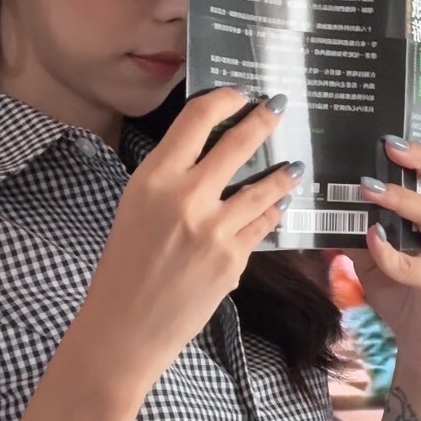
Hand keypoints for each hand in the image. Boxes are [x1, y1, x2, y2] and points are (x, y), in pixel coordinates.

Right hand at [80, 88, 300, 390]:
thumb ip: (170, 180)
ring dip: (284, 172)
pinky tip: (280, 206)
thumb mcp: (136, 208)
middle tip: (280, 107)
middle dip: (265, 119)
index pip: (197, 118)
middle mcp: (185, 196)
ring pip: (263, 187)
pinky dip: (272, 213)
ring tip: (296, 165)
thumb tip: (208, 154)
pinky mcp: (233, 259)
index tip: (241, 94)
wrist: (125, 327)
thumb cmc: (124, 268)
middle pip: (238, 143)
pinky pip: (261, 225)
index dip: (225, 98)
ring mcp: (213, 229)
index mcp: (153, 178)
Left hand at [350, 137, 420, 389]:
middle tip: (388, 145)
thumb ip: (360, 233)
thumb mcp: (375, 260)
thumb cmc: (403, 300)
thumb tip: (329, 207)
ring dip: (401, 199)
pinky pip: (412, 265)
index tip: (391, 135)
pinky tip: (370, 239)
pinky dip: (388, 250)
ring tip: (368, 188)